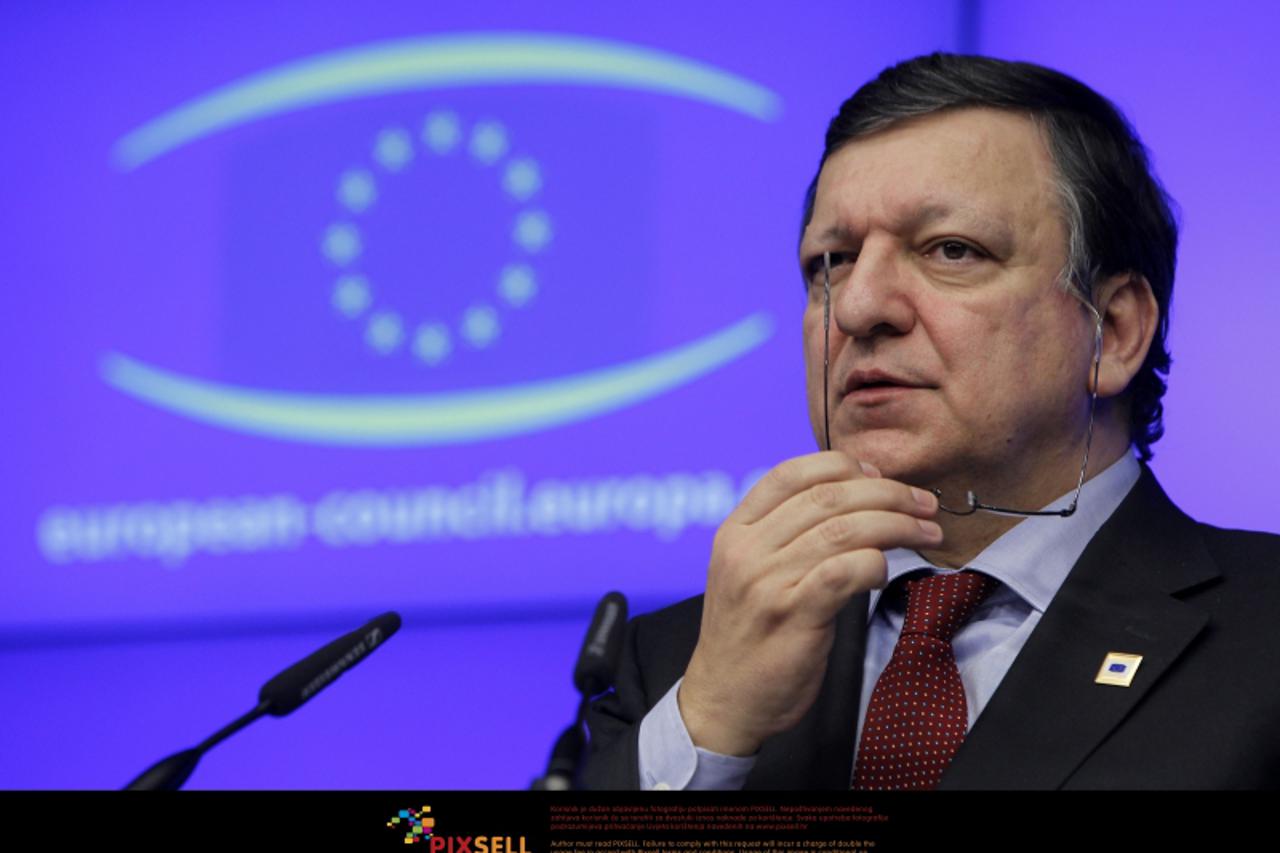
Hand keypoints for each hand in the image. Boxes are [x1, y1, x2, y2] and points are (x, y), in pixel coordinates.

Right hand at [678, 451, 941, 755]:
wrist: (723, 700)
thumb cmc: (748, 635)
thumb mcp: (747, 572)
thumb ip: (782, 535)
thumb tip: (850, 497)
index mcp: (736, 531)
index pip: (791, 474)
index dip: (843, 465)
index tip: (879, 475)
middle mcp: (747, 550)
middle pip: (827, 497)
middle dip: (887, 492)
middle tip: (923, 504)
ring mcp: (767, 582)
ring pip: (842, 530)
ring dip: (896, 525)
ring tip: (926, 531)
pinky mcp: (792, 615)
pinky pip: (844, 571)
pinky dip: (874, 562)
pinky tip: (887, 569)